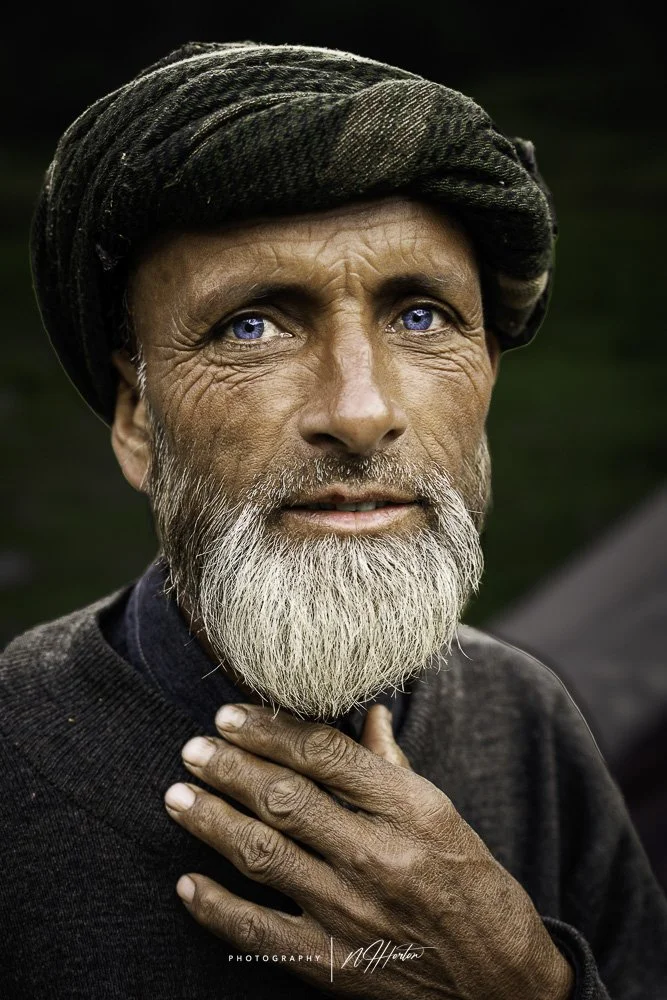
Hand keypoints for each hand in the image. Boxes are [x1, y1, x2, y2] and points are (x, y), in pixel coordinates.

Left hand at [164, 703, 572, 998]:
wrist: (501, 984)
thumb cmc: (472, 885)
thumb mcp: (443, 814)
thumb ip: (393, 766)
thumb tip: (368, 713)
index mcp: (409, 809)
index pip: (325, 755)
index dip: (269, 731)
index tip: (229, 715)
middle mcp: (379, 856)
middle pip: (285, 800)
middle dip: (229, 768)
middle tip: (192, 749)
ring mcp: (353, 914)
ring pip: (264, 855)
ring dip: (212, 822)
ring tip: (177, 796)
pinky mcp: (335, 966)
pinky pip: (260, 932)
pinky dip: (217, 908)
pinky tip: (187, 883)